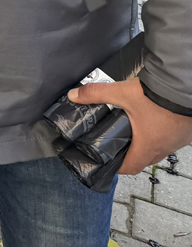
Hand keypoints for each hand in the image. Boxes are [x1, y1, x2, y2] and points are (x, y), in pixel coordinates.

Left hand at [69, 77, 191, 173]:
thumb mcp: (121, 93)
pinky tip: (153, 122)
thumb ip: (95, 94)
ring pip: (160, 150)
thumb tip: (74, 95)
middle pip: (146, 160)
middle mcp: (165, 147)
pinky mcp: (186, 131)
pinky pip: (172, 140)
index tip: (109, 162)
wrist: (185, 86)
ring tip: (133, 133)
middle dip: (130, 155)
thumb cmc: (159, 96)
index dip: (118, 167)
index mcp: (148, 145)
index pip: (132, 168)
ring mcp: (178, 140)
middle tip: (117, 145)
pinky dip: (160, 135)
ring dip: (147, 145)